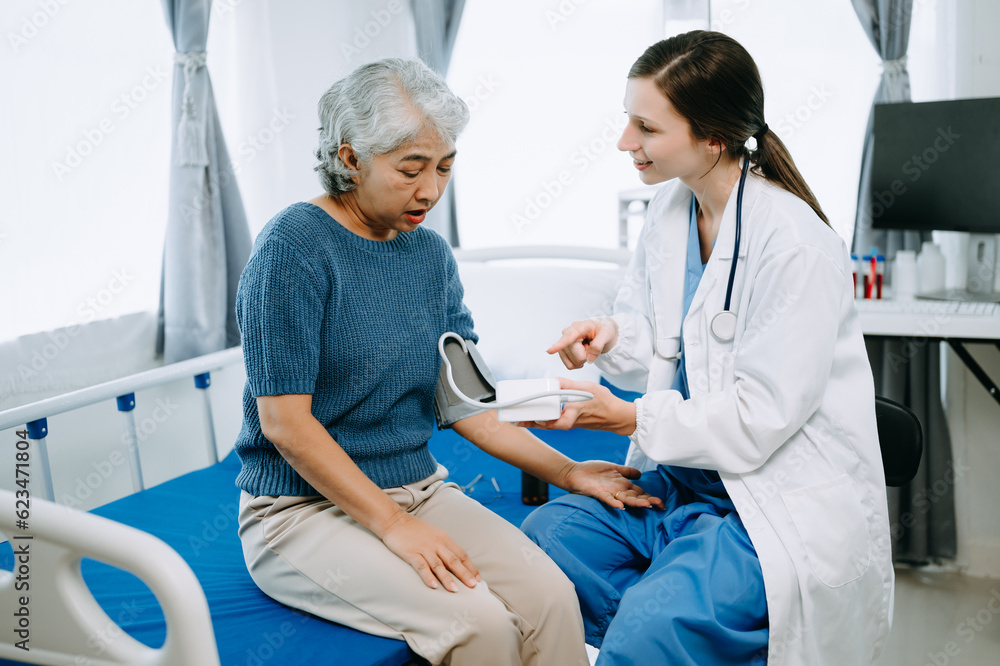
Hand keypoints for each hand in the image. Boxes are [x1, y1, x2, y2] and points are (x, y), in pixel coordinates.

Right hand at [380, 512, 480, 591]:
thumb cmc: (414, 529)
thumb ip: (443, 546)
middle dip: (464, 574)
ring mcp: (424, 548)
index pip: (461, 554)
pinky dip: (428, 576)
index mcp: (444, 538)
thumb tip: (454, 561)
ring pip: (439, 565)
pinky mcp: (411, 553)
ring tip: (455, 590)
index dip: (470, 567)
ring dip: (447, 578)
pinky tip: (433, 586)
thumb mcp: (434, 534)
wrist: (394, 520)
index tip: (478, 579)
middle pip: (453, 560)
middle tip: (473, 586)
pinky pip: (421, 566)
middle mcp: (437, 544)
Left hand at [517, 378, 635, 435]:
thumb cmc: (605, 402)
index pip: (556, 421)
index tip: (530, 418)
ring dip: (535, 423)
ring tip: (519, 420)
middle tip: (516, 420)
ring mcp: (571, 423)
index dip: (542, 421)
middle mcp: (571, 420)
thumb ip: (570, 384)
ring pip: (549, 425)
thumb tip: (554, 381)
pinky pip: (555, 423)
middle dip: (531, 423)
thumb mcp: (588, 388)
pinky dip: (544, 421)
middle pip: (547, 425)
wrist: (617, 416)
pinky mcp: (572, 423)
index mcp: (575, 412)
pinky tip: (534, 417)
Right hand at [548, 318, 617, 369]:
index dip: (559, 345)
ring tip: (587, 349)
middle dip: (585, 356)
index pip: (569, 337)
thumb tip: (589, 359)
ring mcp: (564, 341)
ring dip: (581, 360)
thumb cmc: (603, 330)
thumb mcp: (606, 335)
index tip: (550, 351)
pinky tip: (582, 355)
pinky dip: (577, 363)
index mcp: (580, 327)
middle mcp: (568, 332)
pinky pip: (568, 364)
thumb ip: (598, 346)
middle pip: (574, 354)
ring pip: (570, 361)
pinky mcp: (562, 350)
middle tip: (591, 348)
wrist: (600, 331)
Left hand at [562, 460, 663, 509]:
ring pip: (624, 499)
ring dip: (635, 502)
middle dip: (648, 500)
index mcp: (622, 484)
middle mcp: (617, 490)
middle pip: (635, 496)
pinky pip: (607, 499)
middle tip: (660, 505)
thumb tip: (640, 474)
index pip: (639, 491)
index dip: (650, 496)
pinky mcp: (598, 493)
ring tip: (646, 505)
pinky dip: (614, 503)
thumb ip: (627, 471)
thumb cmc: (593, 471)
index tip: (661, 502)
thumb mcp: (613, 468)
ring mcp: (608, 492)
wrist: (574, 472)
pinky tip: (620, 506)